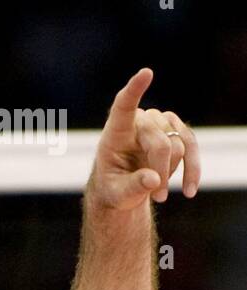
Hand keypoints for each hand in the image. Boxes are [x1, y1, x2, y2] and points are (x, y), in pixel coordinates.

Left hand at [89, 69, 199, 210]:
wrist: (124, 188)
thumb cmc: (114, 189)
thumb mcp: (116, 195)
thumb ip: (132, 187)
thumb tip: (153, 180)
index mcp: (115, 133)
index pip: (124, 106)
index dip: (135, 90)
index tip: (146, 73)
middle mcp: (138, 121)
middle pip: (159, 143)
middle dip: (161, 172)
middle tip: (158, 198)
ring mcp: (159, 123)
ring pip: (176, 145)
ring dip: (170, 173)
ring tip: (159, 194)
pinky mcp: (175, 130)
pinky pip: (190, 146)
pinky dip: (192, 169)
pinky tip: (190, 190)